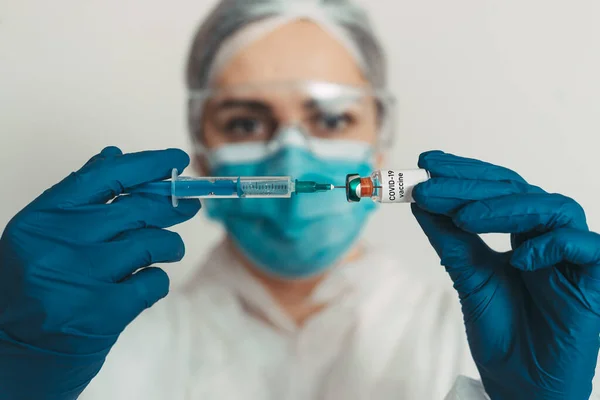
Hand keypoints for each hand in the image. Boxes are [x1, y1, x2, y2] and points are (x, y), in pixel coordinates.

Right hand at [0, 147, 200, 398]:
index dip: (149, 164)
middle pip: (138, 209)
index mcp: (45, 218)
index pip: (108, 176)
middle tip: (190, 205)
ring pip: (153, 243)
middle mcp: (62, 244)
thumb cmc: (33, 285)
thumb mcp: (43, 233)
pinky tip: (144, 285)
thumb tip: (114, 155)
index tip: (176, 160)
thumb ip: (79, 195)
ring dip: (169, 245)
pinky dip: (157, 281)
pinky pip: (154, 282)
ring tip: (167, 250)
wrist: (14, 350)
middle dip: (173, 205)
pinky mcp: (104, 312)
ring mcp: (84, 278)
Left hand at [411, 150, 599, 399]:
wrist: (521, 383)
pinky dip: (551, 244)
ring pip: (552, 208)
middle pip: (518, 191)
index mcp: (521, 234)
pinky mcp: (595, 281)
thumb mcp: (468, 276)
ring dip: (504, 207)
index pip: (496, 189)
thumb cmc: (502, 332)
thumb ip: (450, 239)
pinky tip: (518, 257)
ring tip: (463, 218)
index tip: (426, 164)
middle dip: (472, 183)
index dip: (464, 172)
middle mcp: (548, 237)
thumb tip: (421, 202)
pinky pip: (584, 247)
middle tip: (431, 184)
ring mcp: (573, 257)